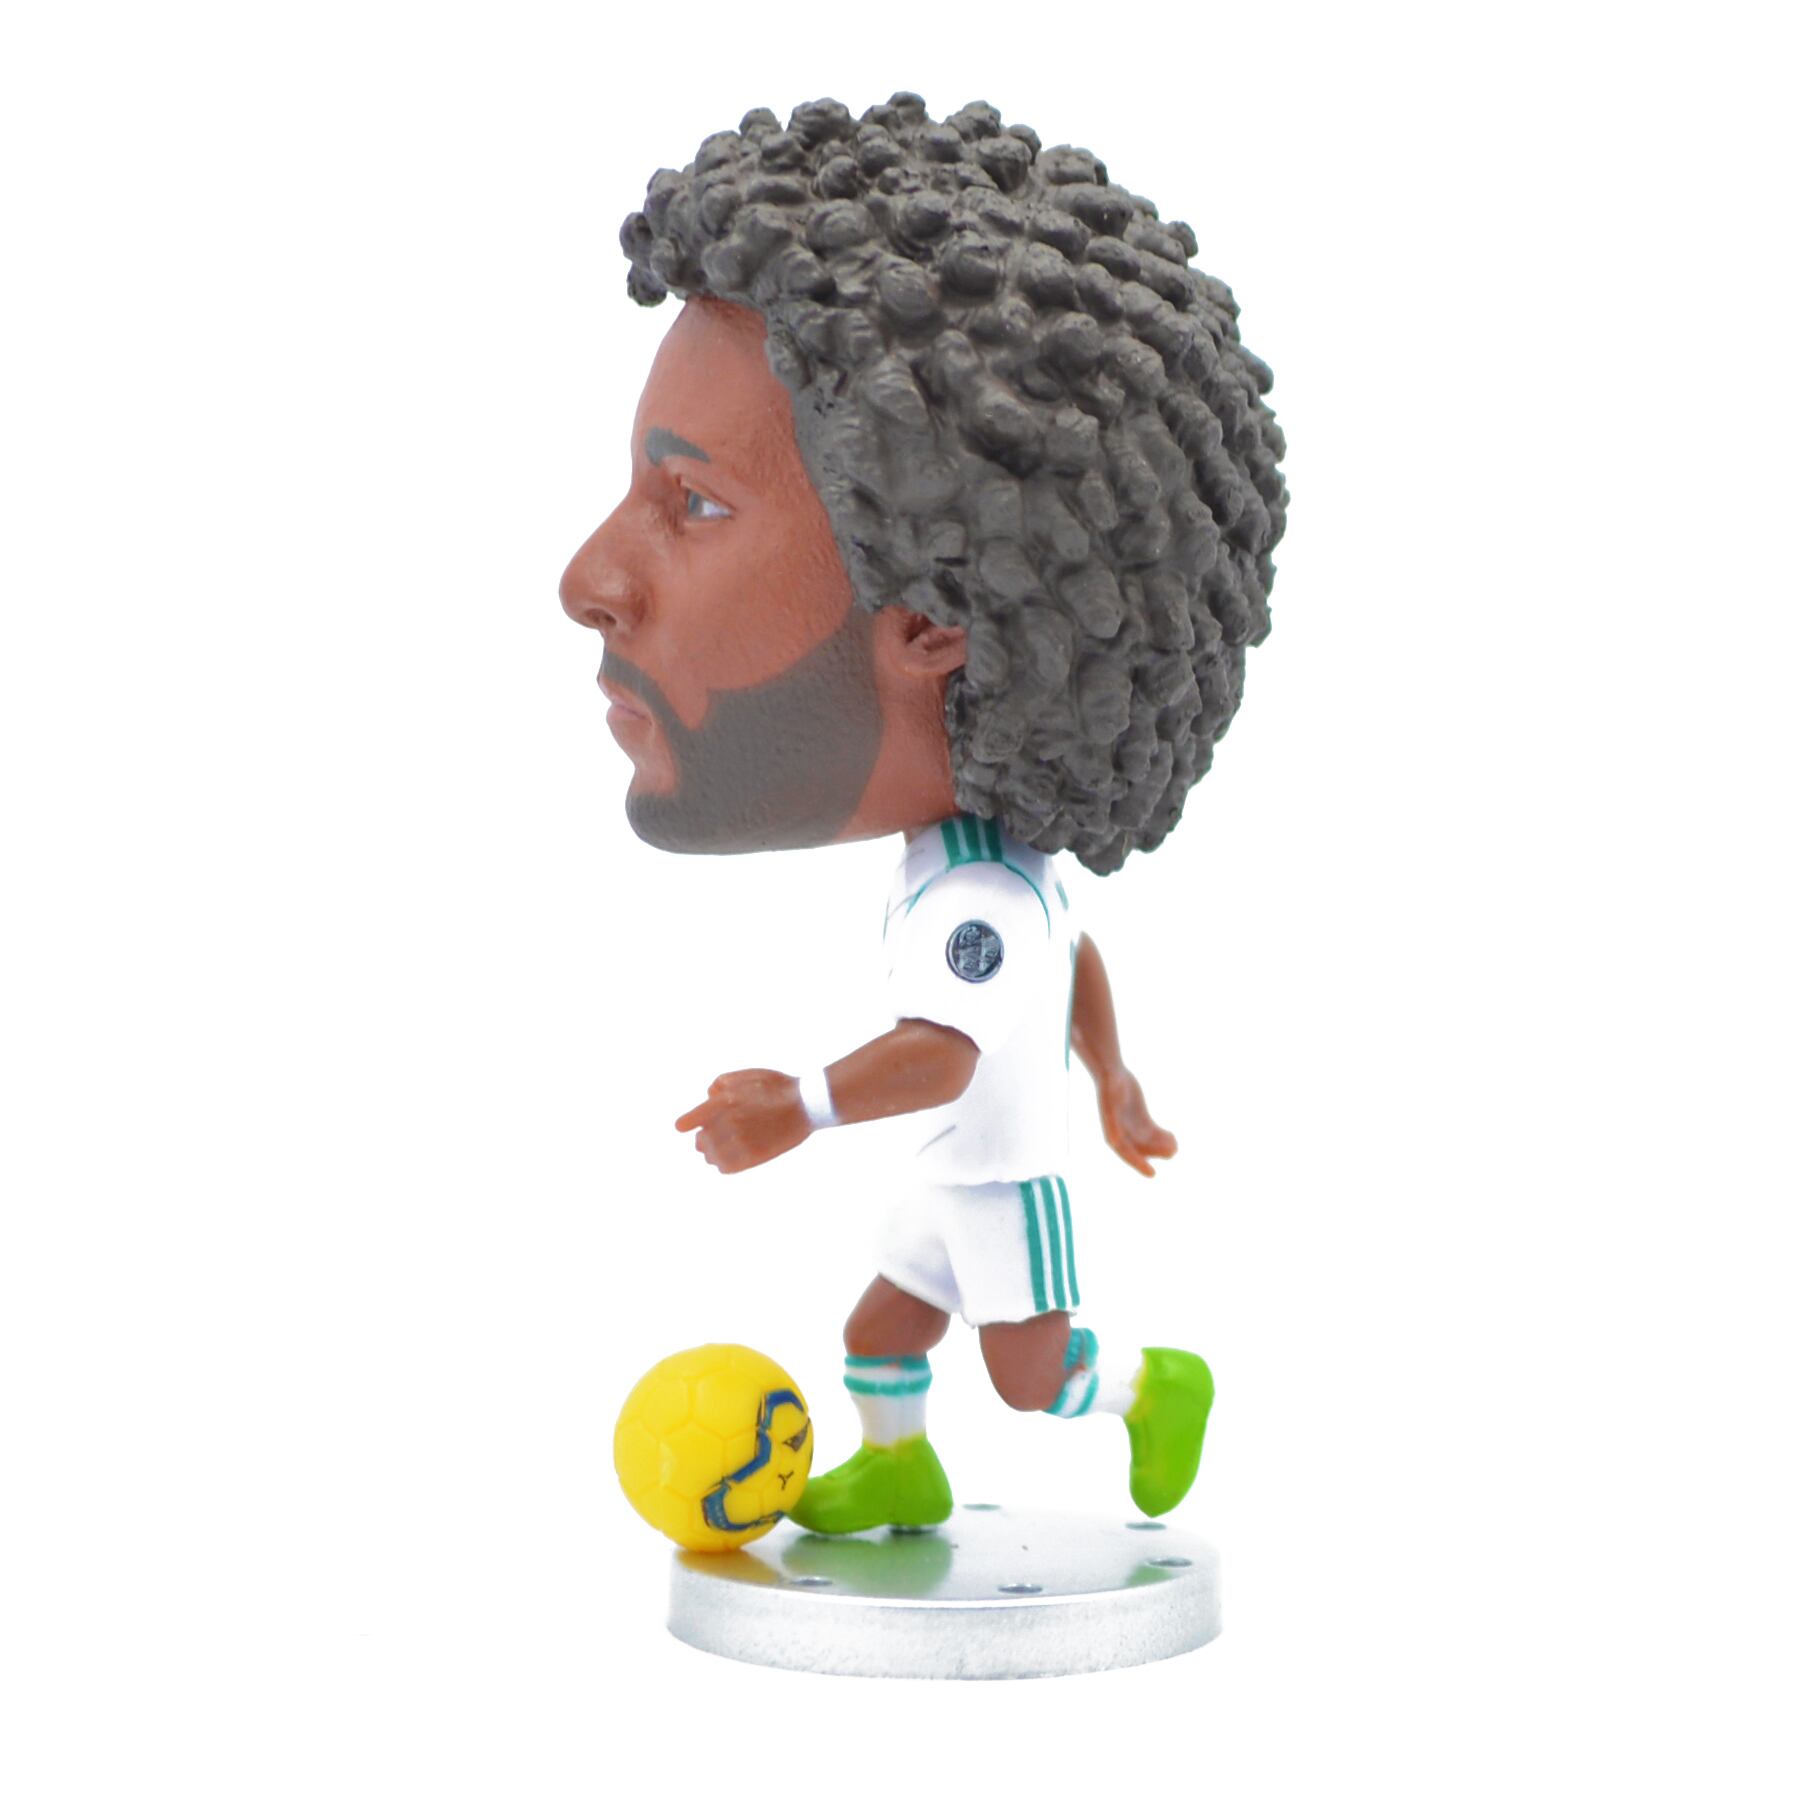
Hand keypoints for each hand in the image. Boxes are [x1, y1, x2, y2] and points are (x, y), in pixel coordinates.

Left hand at [674, 1069, 811, 1173]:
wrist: (807, 1104)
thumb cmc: (777, 1087)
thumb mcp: (745, 1075)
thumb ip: (720, 1084)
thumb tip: (707, 1098)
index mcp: (725, 1101)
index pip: (692, 1120)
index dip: (686, 1123)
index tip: (682, 1127)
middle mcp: (729, 1123)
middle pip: (701, 1141)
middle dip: (703, 1138)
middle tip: (706, 1138)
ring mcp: (741, 1142)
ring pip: (712, 1156)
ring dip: (712, 1153)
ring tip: (717, 1151)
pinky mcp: (753, 1157)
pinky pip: (726, 1168)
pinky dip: (723, 1165)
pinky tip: (727, 1159)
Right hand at [1097, 1068, 1177, 1176]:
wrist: (1112, 1073)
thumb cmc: (1110, 1085)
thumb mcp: (1111, 1101)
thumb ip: (1111, 1120)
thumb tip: (1113, 1140)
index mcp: (1112, 1134)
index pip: (1127, 1154)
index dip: (1139, 1164)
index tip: (1152, 1174)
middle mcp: (1123, 1134)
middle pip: (1142, 1149)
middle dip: (1157, 1152)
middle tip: (1173, 1151)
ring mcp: (1133, 1127)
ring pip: (1150, 1143)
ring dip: (1162, 1146)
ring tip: (1176, 1145)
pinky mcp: (1142, 1120)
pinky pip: (1154, 1133)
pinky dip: (1163, 1137)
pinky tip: (1172, 1136)